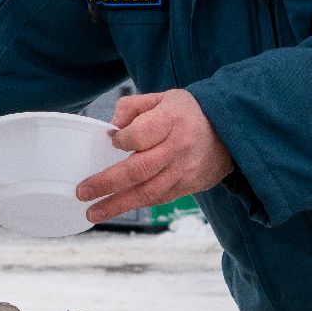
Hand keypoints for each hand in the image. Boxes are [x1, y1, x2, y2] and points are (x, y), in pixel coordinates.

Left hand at [75, 89, 232, 223]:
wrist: (230, 131)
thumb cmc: (189, 112)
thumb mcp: (163, 97)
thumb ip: (132, 107)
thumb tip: (111, 127)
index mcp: (172, 119)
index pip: (140, 135)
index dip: (122, 140)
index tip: (112, 141)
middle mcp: (179, 147)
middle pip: (139, 170)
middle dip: (107, 183)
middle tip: (82, 192)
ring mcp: (185, 170)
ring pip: (148, 192)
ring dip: (118, 205)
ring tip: (93, 213)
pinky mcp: (189, 185)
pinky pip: (160, 198)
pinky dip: (137, 204)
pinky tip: (117, 208)